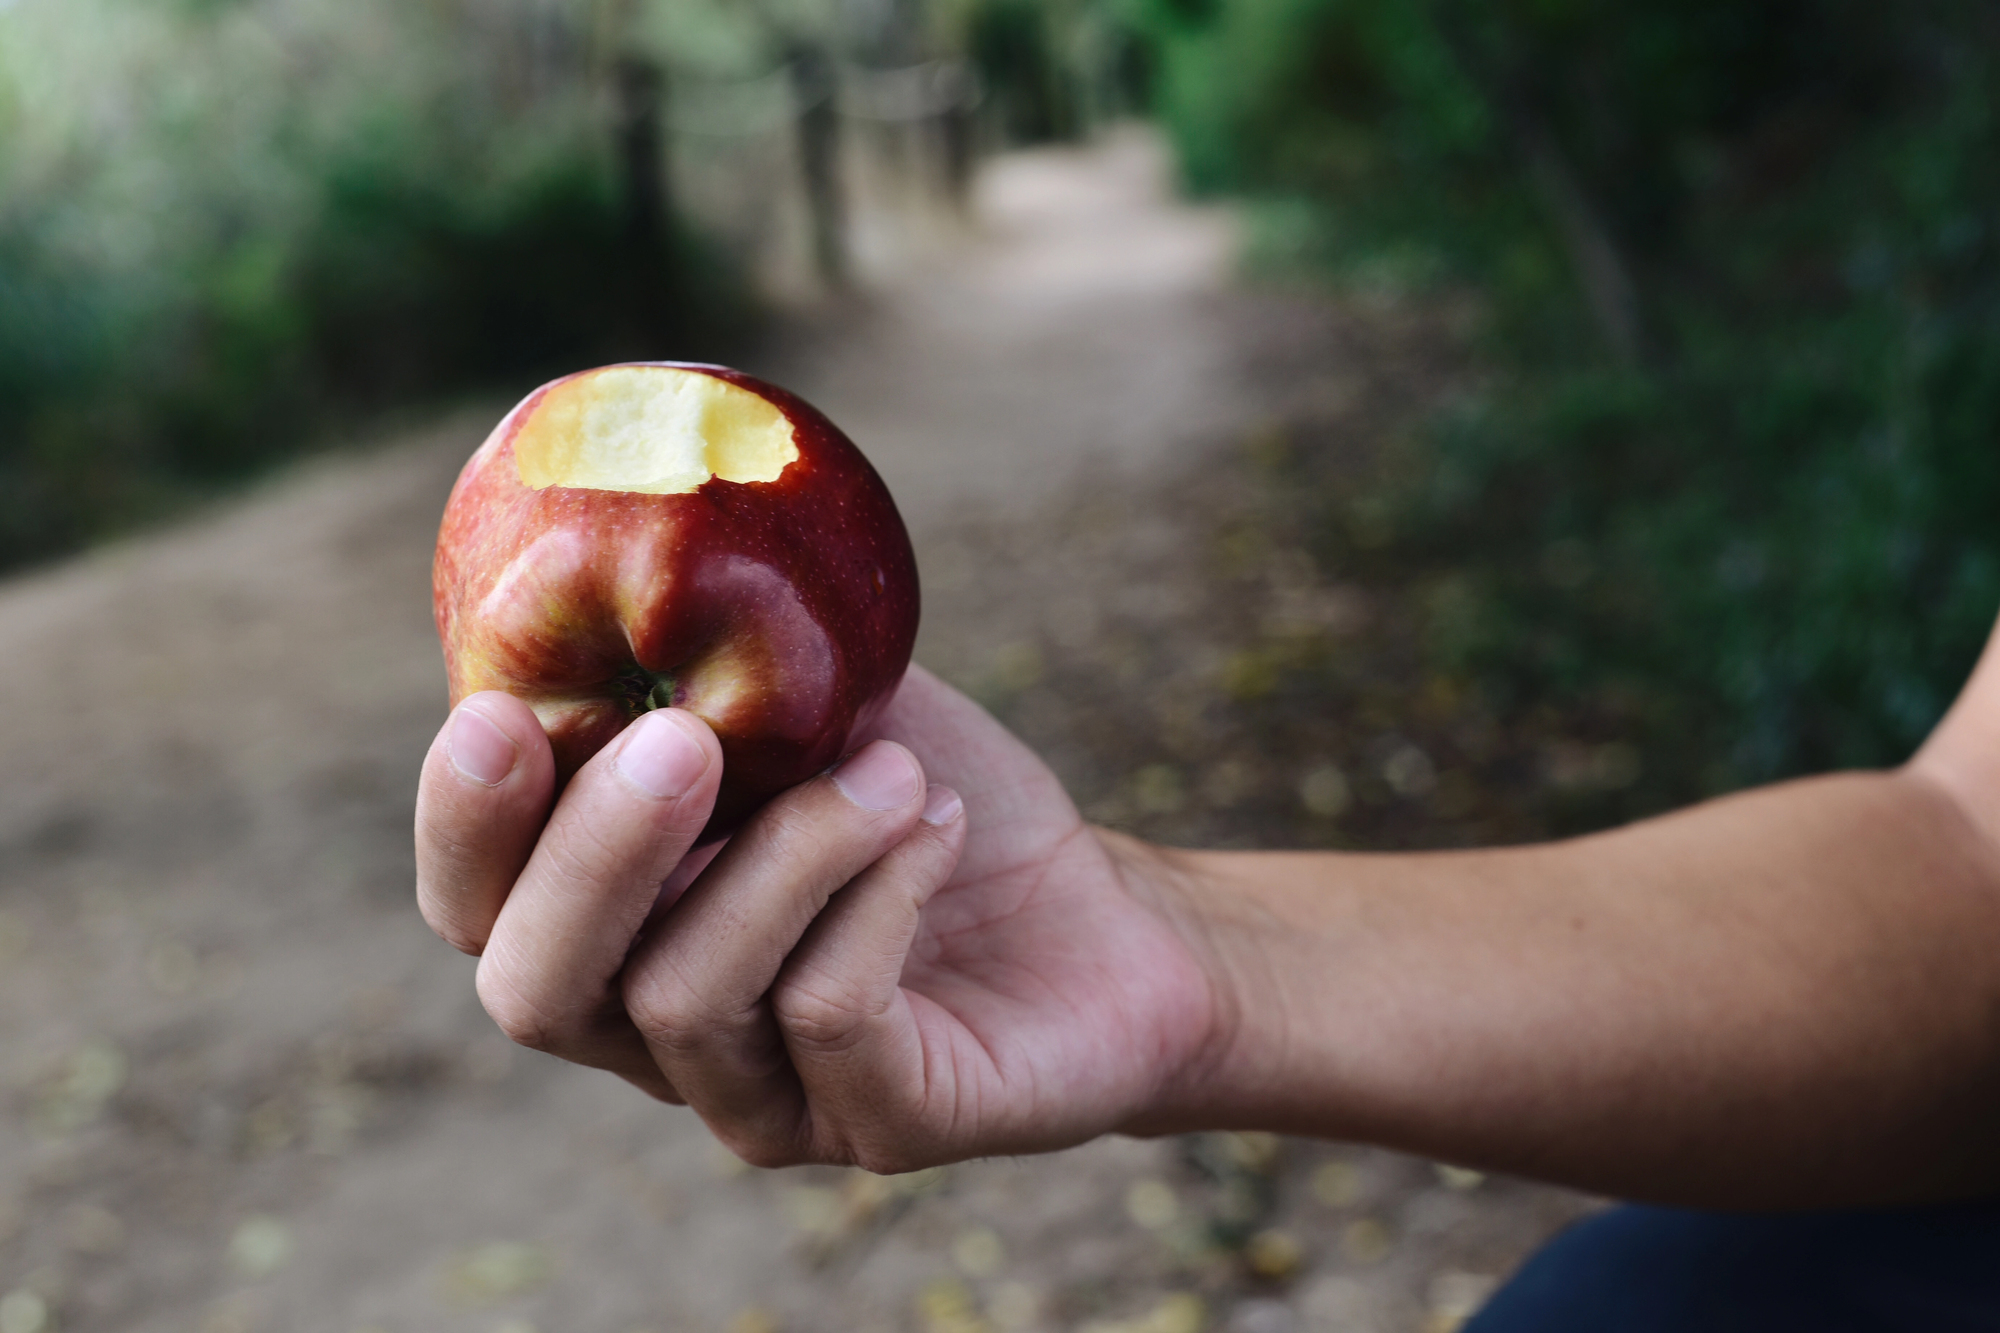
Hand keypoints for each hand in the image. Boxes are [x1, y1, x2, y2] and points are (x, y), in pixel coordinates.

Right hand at [414, 666, 1222, 1169]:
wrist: (1108, 913)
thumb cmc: (934, 799)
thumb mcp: (821, 705)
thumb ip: (715, 660)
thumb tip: (638, 552)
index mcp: (617, 929)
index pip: (478, 911)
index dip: (463, 826)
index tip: (496, 716)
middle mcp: (657, 1036)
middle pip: (538, 990)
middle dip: (594, 855)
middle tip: (683, 740)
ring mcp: (763, 1097)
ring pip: (689, 996)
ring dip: (792, 851)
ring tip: (895, 770)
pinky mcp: (881, 1124)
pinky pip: (828, 1014)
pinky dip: (878, 895)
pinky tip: (938, 824)